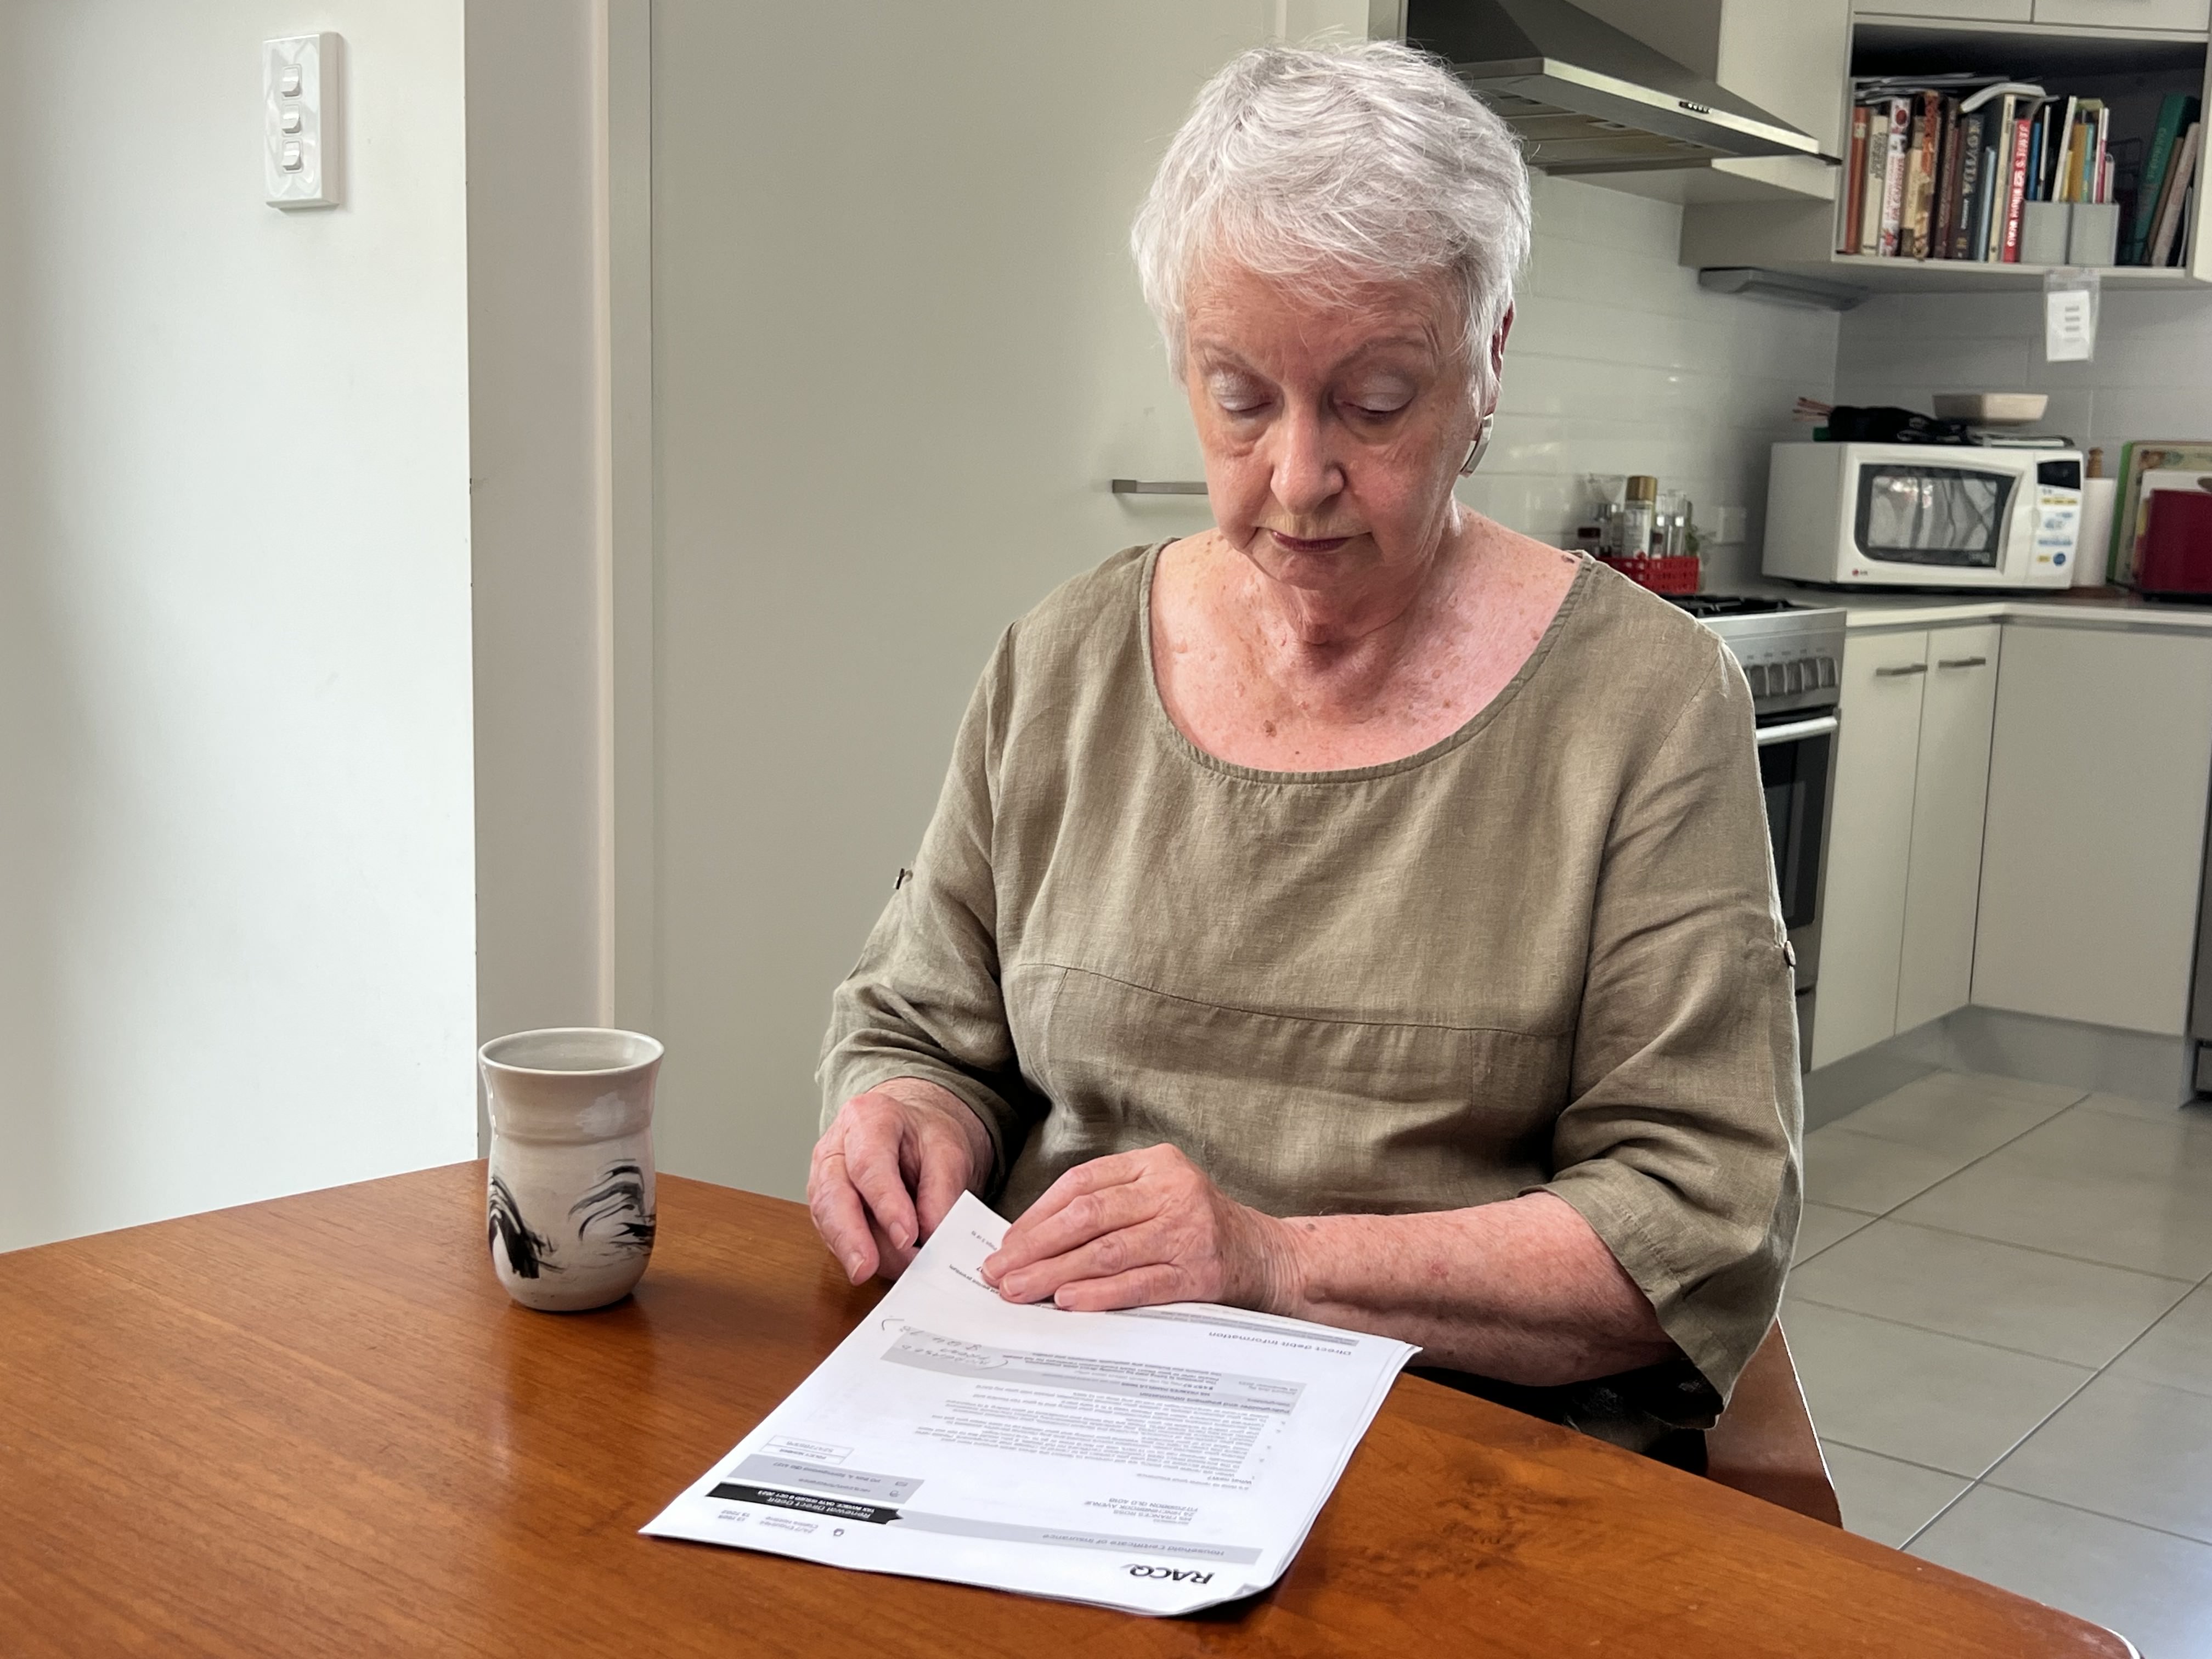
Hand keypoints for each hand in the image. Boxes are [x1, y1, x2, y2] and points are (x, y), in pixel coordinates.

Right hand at [809, 1079, 990, 1283]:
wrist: (912, 1133)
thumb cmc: (925, 1138)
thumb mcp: (948, 1150)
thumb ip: (942, 1189)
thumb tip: (932, 1232)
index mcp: (868, 1118)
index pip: (869, 1163)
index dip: (885, 1203)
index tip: (907, 1236)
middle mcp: (836, 1146)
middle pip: (833, 1193)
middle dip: (850, 1236)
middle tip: (868, 1269)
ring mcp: (823, 1176)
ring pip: (826, 1218)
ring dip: (850, 1251)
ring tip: (880, 1273)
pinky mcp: (825, 1206)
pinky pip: (831, 1233)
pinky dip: (851, 1253)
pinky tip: (874, 1266)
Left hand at [979, 1144, 1295, 1313]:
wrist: (1271, 1257)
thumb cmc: (1200, 1229)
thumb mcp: (1161, 1197)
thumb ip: (1109, 1206)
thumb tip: (1031, 1240)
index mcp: (1157, 1164)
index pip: (1082, 1183)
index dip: (1037, 1214)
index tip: (1006, 1244)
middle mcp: (1172, 1190)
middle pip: (1088, 1216)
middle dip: (1035, 1247)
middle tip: (999, 1272)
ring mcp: (1188, 1231)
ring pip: (1106, 1252)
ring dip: (1054, 1274)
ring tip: (1018, 1291)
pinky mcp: (1199, 1273)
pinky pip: (1138, 1284)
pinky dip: (1099, 1294)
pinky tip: (1068, 1301)